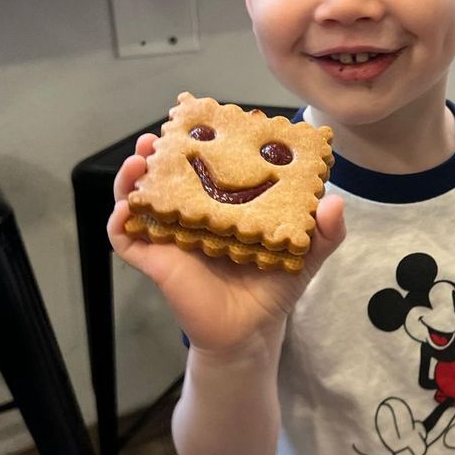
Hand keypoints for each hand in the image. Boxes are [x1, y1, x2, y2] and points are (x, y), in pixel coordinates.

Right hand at [106, 133, 345, 351]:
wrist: (253, 332)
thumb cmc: (276, 287)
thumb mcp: (306, 253)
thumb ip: (326, 230)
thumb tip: (334, 202)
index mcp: (225, 205)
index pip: (209, 166)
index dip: (203, 142)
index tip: (205, 122)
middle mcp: (195, 215)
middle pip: (168, 175)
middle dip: (159, 151)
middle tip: (161, 135)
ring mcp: (172, 237)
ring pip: (141, 199)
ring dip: (132, 176)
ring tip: (140, 157)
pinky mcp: (156, 262)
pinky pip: (126, 239)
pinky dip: (120, 221)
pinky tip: (127, 208)